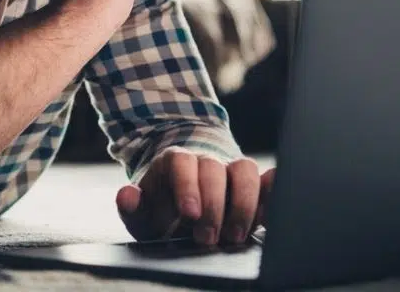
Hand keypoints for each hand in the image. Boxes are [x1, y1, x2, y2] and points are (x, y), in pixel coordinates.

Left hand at [115, 147, 275, 246]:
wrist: (181, 207)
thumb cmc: (161, 211)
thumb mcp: (143, 213)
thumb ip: (132, 207)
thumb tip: (126, 195)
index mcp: (175, 162)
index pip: (183, 163)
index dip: (188, 186)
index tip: (190, 215)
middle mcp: (205, 161)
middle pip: (214, 169)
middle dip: (214, 205)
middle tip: (207, 239)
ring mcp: (231, 170)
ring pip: (245, 169)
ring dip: (245, 202)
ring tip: (235, 235)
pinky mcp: (253, 186)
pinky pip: (267, 181)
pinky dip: (272, 191)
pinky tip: (270, 212)